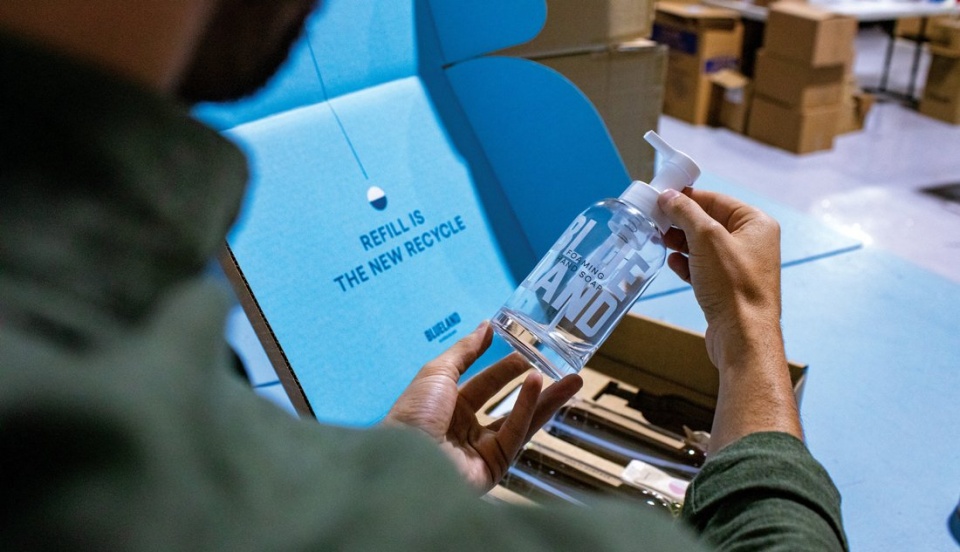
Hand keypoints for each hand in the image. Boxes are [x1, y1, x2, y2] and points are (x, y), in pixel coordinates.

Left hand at [384, 322, 581, 492]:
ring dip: (547, 400)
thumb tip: (486, 325)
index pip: (483, 385)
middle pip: (507, 404)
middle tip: (558, 365)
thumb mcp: (437, 373)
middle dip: (532, 385)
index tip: (527, 350)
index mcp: (447, 408)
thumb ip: (466, 351)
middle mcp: (465, 430)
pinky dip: (529, 408)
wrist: (406, 462)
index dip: (504, 368)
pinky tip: (540, 385)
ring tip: (575, 380)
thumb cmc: (413, 415)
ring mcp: (480, 450)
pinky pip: (515, 433)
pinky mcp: (494, 467)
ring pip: (521, 421)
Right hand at [657, 188, 800, 450]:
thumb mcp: (706, 238)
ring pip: (704, 245)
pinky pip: (704, 267)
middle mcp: (753, 242)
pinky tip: (675, 265)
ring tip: (662, 242)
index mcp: (756, 224)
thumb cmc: (732, 287)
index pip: (716, 199)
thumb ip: (685, 212)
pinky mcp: (728, 287)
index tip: (661, 198)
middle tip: (657, 223)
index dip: (687, 197)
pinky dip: (687, 264)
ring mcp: (741, 266)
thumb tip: (668, 196)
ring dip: (681, 243)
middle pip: (709, 221)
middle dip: (681, 222)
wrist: (741, 337)